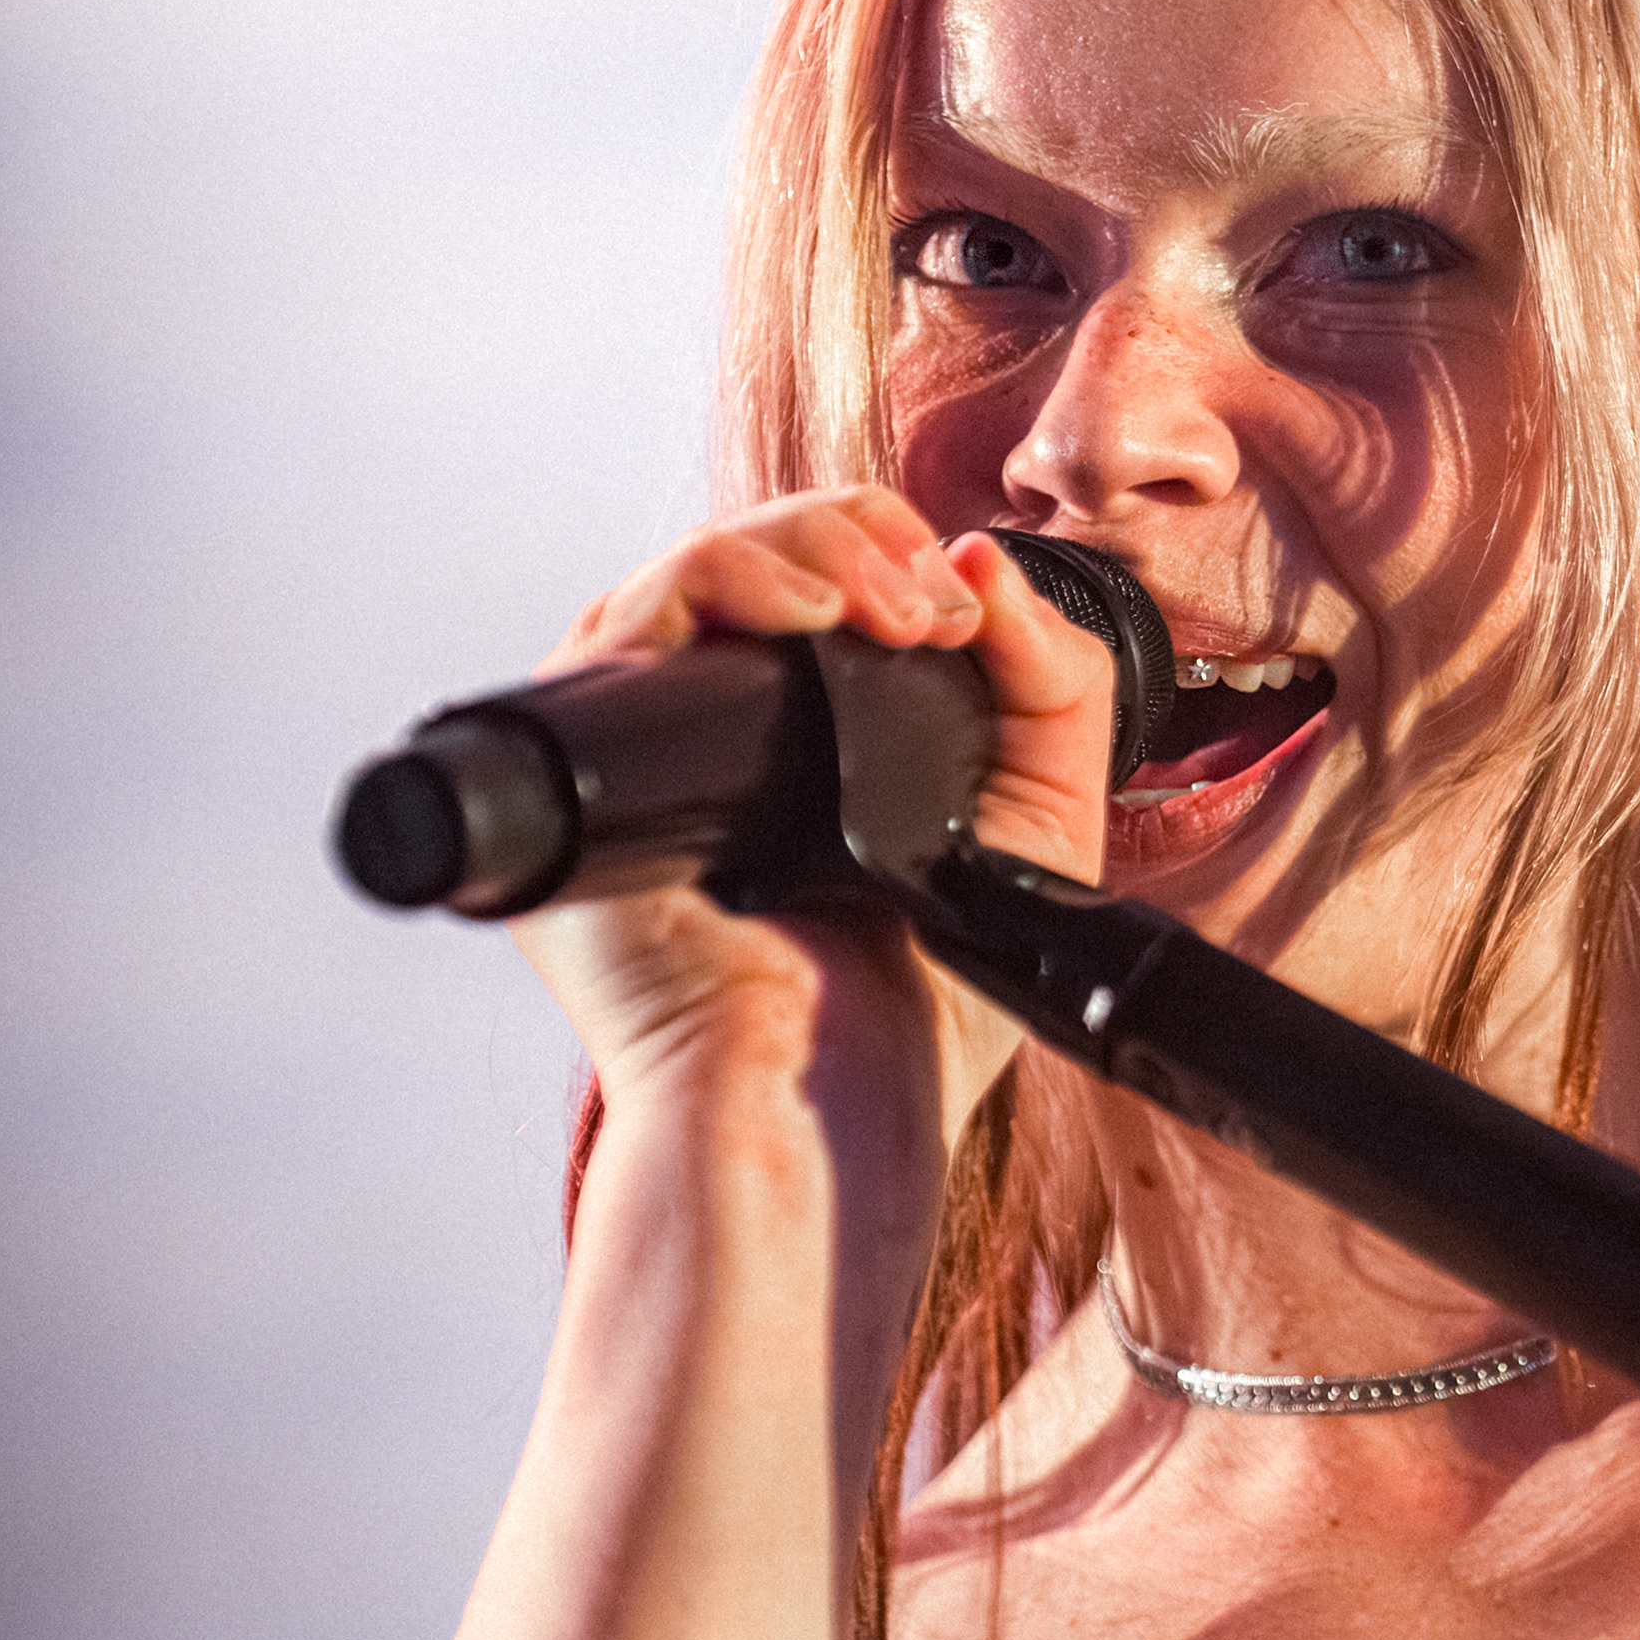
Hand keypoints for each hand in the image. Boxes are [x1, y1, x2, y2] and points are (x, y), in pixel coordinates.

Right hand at [507, 487, 1111, 1123]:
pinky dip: (720, 583)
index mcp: (813, 735)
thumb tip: (981, 560)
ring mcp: (646, 743)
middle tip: (930, 603)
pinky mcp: (589, 769)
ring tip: (889, 605)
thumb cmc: (923, 997)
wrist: (842, 1101)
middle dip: (859, 539)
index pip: (827, 575)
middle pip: (760, 552)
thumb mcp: (1040, 814)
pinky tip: (806, 614)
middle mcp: (719, 729)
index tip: (961, 602)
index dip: (890, 549)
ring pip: (695, 565)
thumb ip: (1050, 682)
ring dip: (805, 547)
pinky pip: (627, 621)